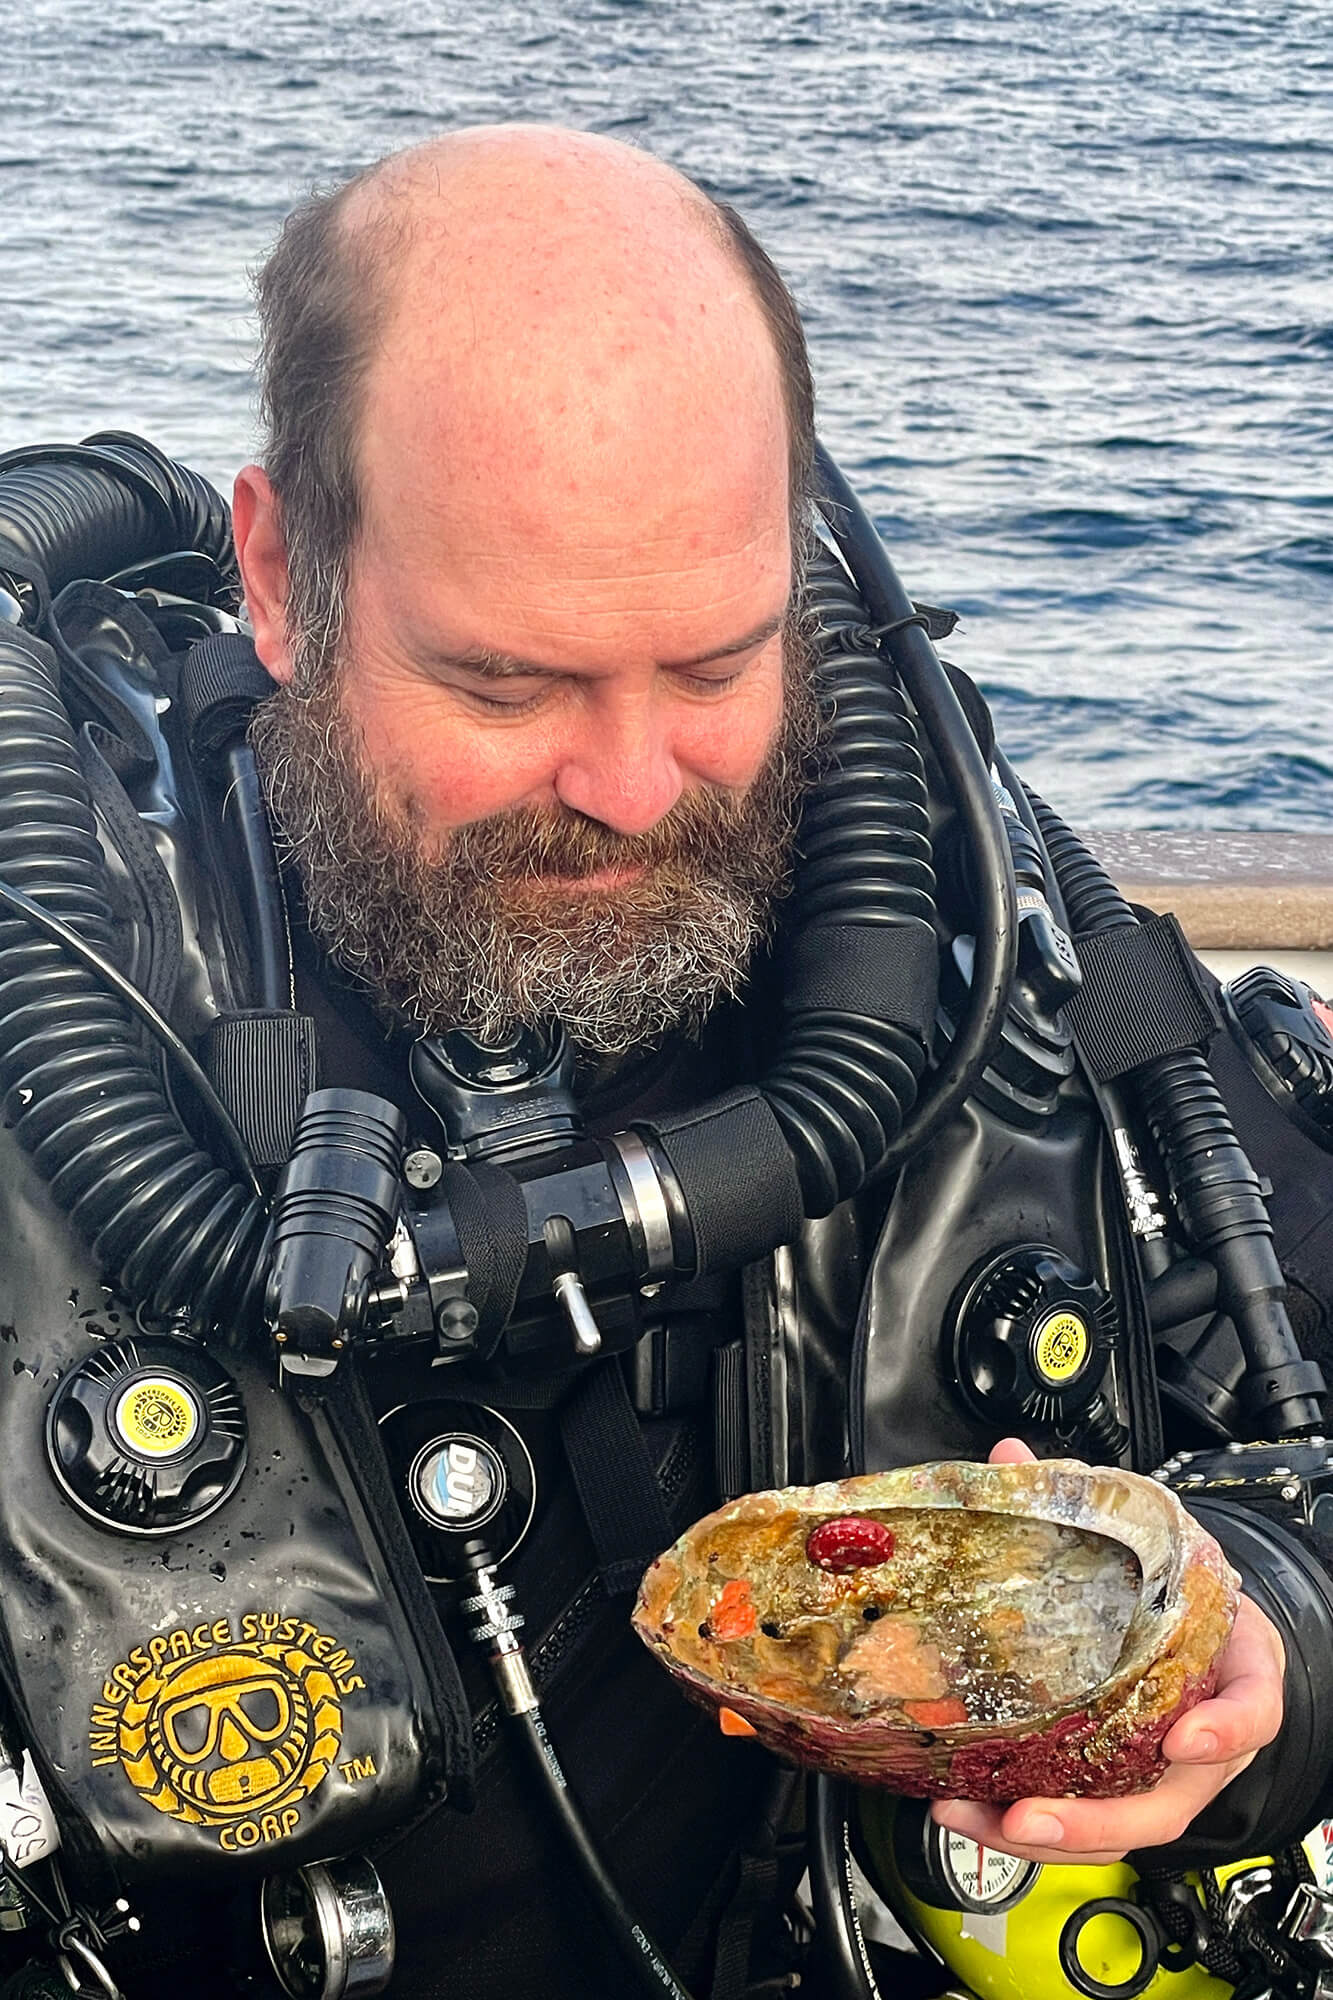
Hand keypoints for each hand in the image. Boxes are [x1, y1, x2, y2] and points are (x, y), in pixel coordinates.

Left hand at [930, 1437, 1285, 1867]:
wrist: (1204, 1625)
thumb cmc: (1183, 1590)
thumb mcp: (1156, 1537)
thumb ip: (1087, 1499)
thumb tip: (1009, 1457)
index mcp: (1234, 1668)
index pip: (1252, 1706)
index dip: (1226, 1729)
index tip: (1186, 1739)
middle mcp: (1208, 1737)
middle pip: (1171, 1799)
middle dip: (1096, 1818)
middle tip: (1029, 1814)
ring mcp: (1169, 1773)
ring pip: (1124, 1826)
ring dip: (1050, 1837)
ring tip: (979, 1819)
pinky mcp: (1128, 1790)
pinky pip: (1089, 1823)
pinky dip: (1033, 1829)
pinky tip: (976, 1813)